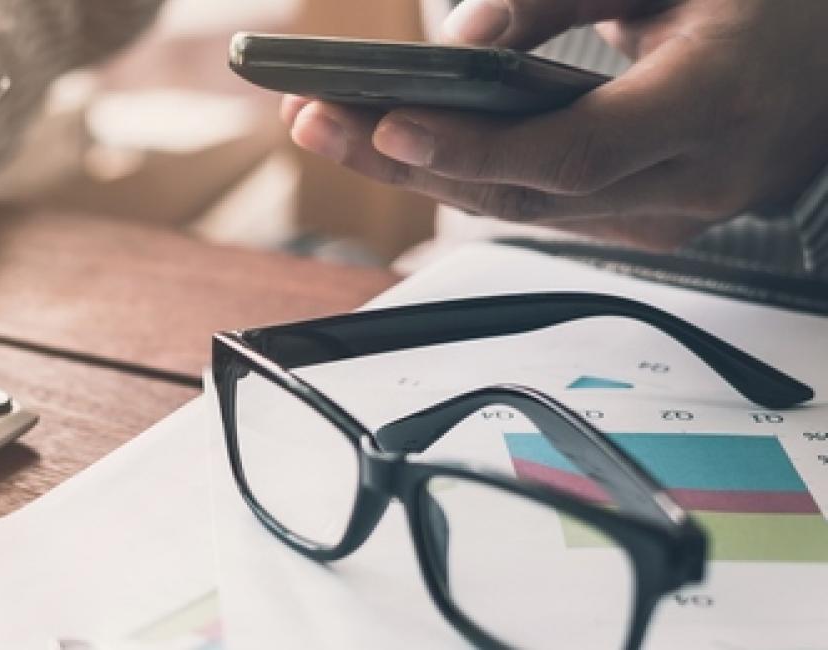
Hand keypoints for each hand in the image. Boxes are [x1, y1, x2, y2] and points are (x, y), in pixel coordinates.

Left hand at [283, 0, 827, 248]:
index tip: (389, 121)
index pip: (575, 152)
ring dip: (415, 173)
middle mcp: (697, 180)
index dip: (474, 146)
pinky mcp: (649, 223)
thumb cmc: (762, 5)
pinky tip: (391, 145)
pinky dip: (464, 177)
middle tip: (314, 117)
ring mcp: (674, 215)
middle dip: (404, 161)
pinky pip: (544, 210)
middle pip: (526, 195)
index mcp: (715, 104)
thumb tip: (461, 39)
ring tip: (326, 124)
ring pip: (523, 213)